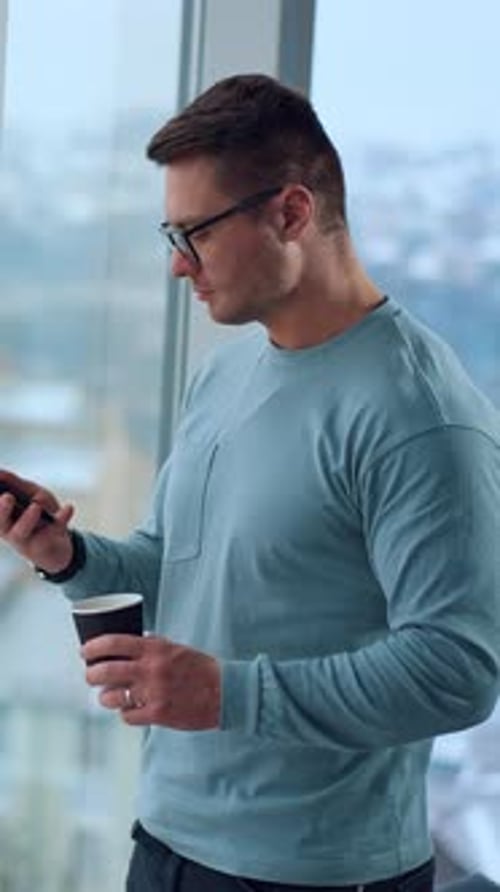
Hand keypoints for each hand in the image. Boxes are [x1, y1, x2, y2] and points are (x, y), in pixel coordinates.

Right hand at [0, 469, 73, 571]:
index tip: (2, 492)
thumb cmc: (38, 512)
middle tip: (8, 497)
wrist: (57, 542)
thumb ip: (15, 483)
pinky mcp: (46, 542)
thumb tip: (0, 472)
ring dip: (27, 519)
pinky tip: (69, 507)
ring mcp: (27, 539)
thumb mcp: (29, 493)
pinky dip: (62, 517)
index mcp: (2, 517)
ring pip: (21, 532)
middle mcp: (9, 530)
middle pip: (1, 522)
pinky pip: (54, 529)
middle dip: (2, 509)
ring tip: (36, 506)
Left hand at [82, 634, 220, 730]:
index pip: (114, 643)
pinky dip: (126, 713)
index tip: (84, 651)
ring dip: (106, 697)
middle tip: (90, 675)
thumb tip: (129, 641)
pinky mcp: (158, 715)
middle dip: (91, 674)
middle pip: (105, 671)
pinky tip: (131, 709)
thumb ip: (152, 644)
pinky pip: (127, 716)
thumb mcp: (176, 648)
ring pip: (111, 697)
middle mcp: (151, 670)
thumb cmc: (200, 669)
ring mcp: (153, 693)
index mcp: (155, 649)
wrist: (225, 692)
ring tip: (109, 695)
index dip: (93, 647)